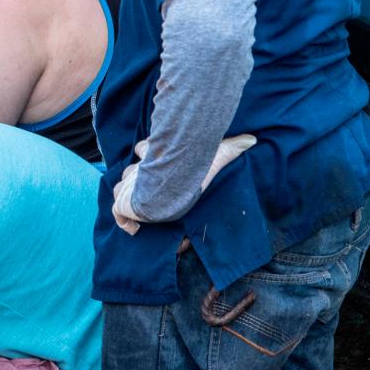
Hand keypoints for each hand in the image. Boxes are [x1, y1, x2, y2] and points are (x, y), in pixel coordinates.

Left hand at [110, 134, 255, 235]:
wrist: (172, 182)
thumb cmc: (192, 167)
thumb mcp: (216, 153)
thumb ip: (231, 146)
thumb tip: (252, 139)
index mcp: (158, 155)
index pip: (146, 151)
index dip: (149, 154)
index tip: (156, 164)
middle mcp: (142, 169)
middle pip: (132, 172)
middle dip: (137, 179)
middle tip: (150, 191)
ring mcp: (131, 185)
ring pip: (123, 187)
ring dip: (129, 195)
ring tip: (143, 205)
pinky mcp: (124, 202)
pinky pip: (118, 212)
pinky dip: (123, 222)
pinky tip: (133, 230)